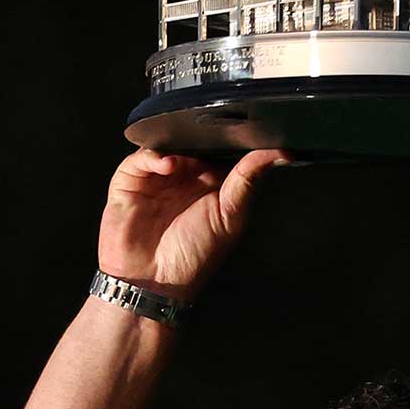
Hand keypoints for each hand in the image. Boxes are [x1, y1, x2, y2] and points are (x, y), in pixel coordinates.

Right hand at [97, 146, 290, 297]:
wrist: (154, 282)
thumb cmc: (193, 257)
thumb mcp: (230, 216)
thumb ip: (249, 180)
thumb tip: (279, 152)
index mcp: (212, 184)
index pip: (222, 148)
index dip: (230, 135)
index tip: (240, 125)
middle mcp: (185, 177)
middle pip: (193, 139)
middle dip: (201, 132)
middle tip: (209, 129)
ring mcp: (157, 177)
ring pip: (167, 142)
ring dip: (177, 142)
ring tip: (186, 153)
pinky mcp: (130, 181)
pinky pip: (140, 156)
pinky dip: (153, 156)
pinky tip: (166, 166)